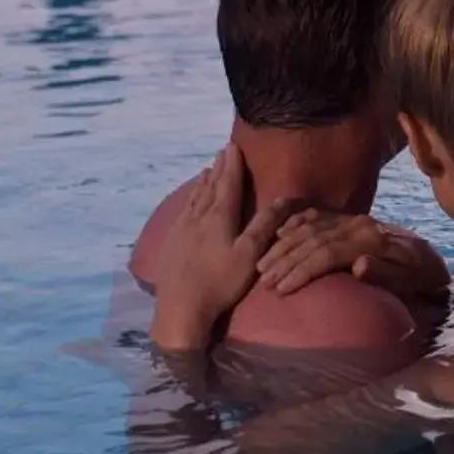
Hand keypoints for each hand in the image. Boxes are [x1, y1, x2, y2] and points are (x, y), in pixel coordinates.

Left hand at [149, 146, 298, 352]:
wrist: (180, 308)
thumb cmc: (219, 282)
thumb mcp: (248, 255)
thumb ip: (265, 226)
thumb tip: (282, 199)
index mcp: (219, 218)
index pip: (228, 185)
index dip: (232, 165)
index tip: (234, 146)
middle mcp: (198, 218)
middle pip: (210, 187)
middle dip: (218, 169)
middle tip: (221, 151)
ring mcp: (181, 230)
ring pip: (194, 198)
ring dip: (202, 183)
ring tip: (206, 170)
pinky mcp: (171, 243)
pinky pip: (182, 212)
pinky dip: (189, 200)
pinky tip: (188, 202)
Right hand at [259, 210, 450, 304]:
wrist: (431, 259)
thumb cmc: (419, 278)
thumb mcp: (410, 282)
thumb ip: (385, 274)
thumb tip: (359, 266)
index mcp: (370, 240)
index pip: (326, 253)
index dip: (301, 270)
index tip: (280, 288)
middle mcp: (359, 225)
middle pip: (312, 240)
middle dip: (285, 259)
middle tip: (262, 279)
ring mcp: (353, 219)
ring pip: (310, 227)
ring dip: (284, 244)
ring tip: (263, 262)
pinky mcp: (351, 219)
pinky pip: (318, 215)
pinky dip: (297, 221)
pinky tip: (281, 231)